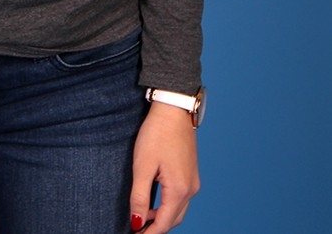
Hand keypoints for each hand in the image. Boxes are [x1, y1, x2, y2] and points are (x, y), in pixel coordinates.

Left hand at [129, 102, 200, 232]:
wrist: (173, 109)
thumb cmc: (157, 134)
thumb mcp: (143, 165)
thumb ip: (140, 197)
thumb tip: (137, 223)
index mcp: (179, 190)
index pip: (164, 223)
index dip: (149, 233)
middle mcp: (190, 189)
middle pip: (174, 220)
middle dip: (157, 227)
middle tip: (138, 229)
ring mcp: (193, 181)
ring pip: (179, 210)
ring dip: (163, 217)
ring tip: (143, 217)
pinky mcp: (191, 173)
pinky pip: (181, 198)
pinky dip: (169, 205)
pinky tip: (155, 201)